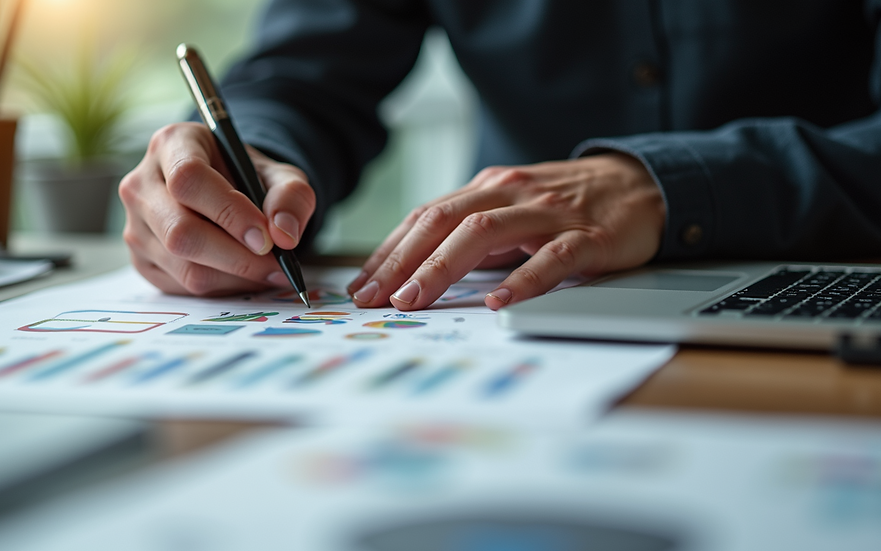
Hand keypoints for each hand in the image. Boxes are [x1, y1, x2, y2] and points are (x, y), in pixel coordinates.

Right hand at [119, 122, 315, 295]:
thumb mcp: (279, 175)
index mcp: (173, 144)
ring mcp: (135, 224)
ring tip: (268, 271)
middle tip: (276, 264)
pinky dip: (222, 288)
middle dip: (236, 256)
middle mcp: (142, 183)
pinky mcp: (141, 260)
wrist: (228, 192)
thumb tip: (284, 235)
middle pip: (180, 231)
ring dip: (234, 277)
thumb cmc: (248, 178)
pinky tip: (244, 276)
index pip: (189, 178)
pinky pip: (182, 286)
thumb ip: (291, 196)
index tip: (266, 238)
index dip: (229, 212)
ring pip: (183, 265)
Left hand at [347, 153, 664, 310]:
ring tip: (414, 298)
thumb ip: (472, 233)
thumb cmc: (567, 205)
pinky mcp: (588, 237)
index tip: (361, 284)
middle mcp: (511, 193)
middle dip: (402, 260)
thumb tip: (416, 272)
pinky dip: (521, 281)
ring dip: (442, 267)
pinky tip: (496, 302)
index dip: (389, 249)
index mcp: (488, 189)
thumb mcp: (511, 210)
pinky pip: (550, 259)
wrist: (641, 185)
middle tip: (374, 297)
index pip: (426, 216)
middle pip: (444, 222)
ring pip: (485, 234)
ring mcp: (548, 213)